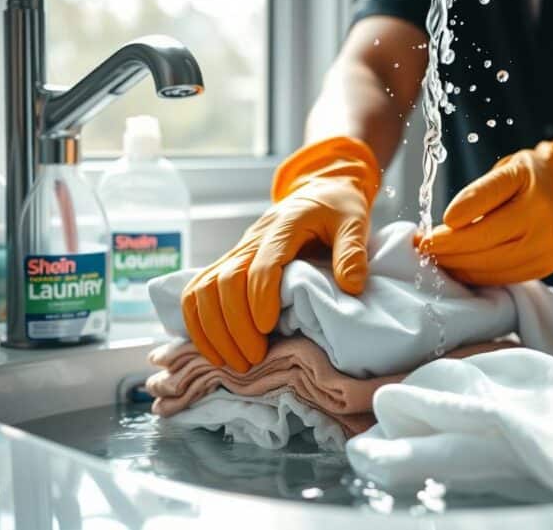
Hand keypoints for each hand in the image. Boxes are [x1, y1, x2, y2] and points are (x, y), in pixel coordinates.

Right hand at [181, 137, 379, 370]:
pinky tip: (214, 350)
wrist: (320, 191)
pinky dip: (197, 322)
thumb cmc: (337, 209)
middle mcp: (253, 239)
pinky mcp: (229, 263)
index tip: (269, 329)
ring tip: (236, 362)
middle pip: (226, 280)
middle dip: (236, 324)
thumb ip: (353, 251)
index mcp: (285, 226)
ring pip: (204, 288)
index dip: (260, 297)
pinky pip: (197, 291)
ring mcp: (237, 251)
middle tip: (255, 358)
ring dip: (214, 329)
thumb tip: (351, 286)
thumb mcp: (355, 221)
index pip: (263, 264)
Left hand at [419, 117, 552, 284]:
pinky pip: (502, 278)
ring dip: (457, 266)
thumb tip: (450, 219)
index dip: (447, 235)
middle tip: (421, 248)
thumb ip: (481, 192)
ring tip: (435, 257)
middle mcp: (544, 230)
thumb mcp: (508, 169)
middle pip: (483, 250)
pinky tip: (459, 265)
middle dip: (446, 252)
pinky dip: (476, 274)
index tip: (421, 235)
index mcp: (534, 201)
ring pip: (490, 269)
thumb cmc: (534, 174)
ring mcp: (547, 253)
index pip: (481, 224)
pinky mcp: (546, 267)